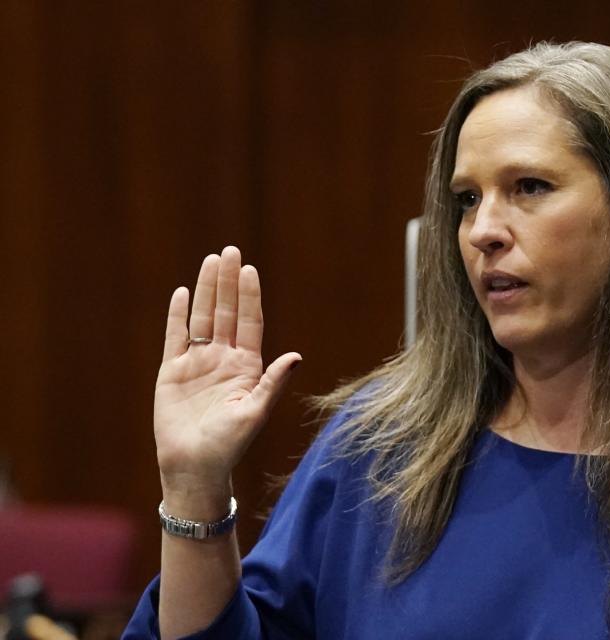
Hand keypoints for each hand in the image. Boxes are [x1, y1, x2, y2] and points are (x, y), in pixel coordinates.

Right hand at [154, 247, 300, 507]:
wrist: (195, 466)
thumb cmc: (230, 445)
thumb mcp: (255, 412)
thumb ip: (273, 382)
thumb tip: (297, 356)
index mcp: (247, 367)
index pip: (249, 322)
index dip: (249, 296)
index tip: (250, 270)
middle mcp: (224, 359)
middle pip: (226, 312)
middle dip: (228, 282)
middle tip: (230, 250)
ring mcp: (198, 363)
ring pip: (203, 318)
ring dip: (206, 290)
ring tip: (211, 261)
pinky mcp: (173, 371)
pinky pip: (176, 337)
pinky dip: (179, 315)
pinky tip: (183, 292)